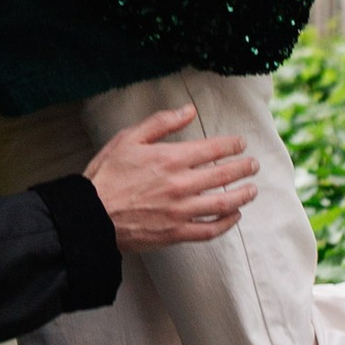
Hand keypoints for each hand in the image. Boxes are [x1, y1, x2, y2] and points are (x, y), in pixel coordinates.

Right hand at [84, 105, 257, 252]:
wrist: (91, 216)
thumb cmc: (107, 176)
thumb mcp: (128, 138)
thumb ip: (161, 123)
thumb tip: (188, 111)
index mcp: (171, 159)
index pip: (213, 149)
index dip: (232, 145)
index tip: (241, 144)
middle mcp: (181, 185)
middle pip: (224, 175)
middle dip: (244, 168)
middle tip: (253, 165)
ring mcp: (181, 211)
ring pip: (223, 203)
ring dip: (243, 195)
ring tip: (252, 190)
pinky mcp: (176, 232)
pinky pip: (210, 230)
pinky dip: (227, 223)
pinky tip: (234, 217)